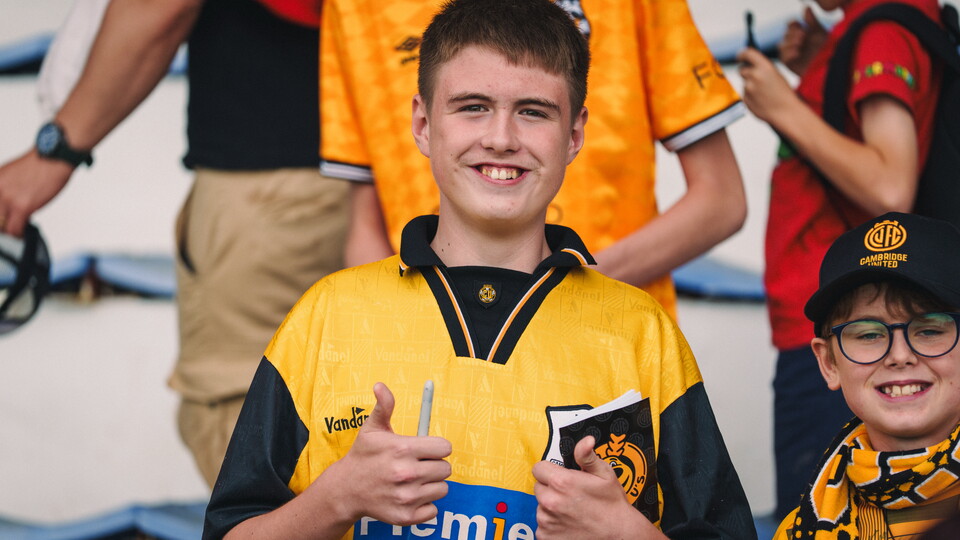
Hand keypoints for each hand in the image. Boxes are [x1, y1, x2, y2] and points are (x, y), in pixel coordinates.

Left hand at [0, 150, 73, 235]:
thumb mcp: (12, 173)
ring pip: (2, 226)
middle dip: (2, 222)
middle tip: (10, 224)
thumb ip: (6, 187)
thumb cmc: (41, 164)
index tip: (5, 217)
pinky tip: (23, 232)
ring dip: (10, 229)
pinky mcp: (22, 208)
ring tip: (17, 228)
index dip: (0, 213)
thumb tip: (6, 202)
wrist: (54, 158)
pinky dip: (18, 234)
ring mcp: (8, 199)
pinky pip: (14, 229)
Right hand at [320, 382, 451, 526]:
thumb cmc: (363, 456)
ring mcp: (407, 497)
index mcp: (402, 449)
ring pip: (442, 489)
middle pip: (446, 469)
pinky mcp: (406, 516)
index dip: (437, 447)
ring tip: (412, 481)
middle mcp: (407, 474)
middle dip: (434, 465)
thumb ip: (384, 406)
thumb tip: (380, 385)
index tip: (426, 449)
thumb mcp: (372, 428)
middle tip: (417, 465)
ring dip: (431, 485)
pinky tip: (409, 496)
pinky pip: (433, 510)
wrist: (346, 490)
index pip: (445, 448)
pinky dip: (425, 505)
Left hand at [532, 437, 664, 539]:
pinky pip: (542, 526)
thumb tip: (585, 441)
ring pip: (540, 507)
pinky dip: (552, 525)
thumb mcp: (604, 474)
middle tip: (570, 495)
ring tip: (572, 511)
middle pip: (539, 487)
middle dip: (551, 489)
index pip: (538, 468)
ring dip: (551, 507)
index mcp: (561, 483)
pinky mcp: (546, 537)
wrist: (619, 535)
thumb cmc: (612, 505)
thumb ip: (587, 456)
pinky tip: (569, 524)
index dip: (550, 470)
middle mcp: (550, 502)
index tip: (560, 476)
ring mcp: (547, 521)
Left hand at [736, 47, 801, 125]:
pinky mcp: (745, 99)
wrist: (786, 112)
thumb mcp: (776, 74)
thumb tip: (749, 63)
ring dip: (750, 85)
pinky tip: (762, 100)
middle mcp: (754, 75)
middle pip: (742, 69)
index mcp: (764, 66)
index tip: (740, 56)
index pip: (746, 53)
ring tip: (764, 93)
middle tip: (755, 77)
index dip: (742, 54)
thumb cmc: (783, 93)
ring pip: (744, 83)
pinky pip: (745, 94)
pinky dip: (751, 96)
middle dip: (747, 72)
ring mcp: (748, 88)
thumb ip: (762, 68)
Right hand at [778, 6, 827, 75]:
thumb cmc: (825, 51)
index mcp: (802, 33)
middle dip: (792, 34)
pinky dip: (789, 54)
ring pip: (782, 46)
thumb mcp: (820, 33)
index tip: (798, 24)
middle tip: (802, 36)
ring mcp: (791, 53)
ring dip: (790, 44)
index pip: (791, 25)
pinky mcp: (789, 64)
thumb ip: (812, 21)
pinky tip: (797, 54)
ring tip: (800, 45)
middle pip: (785, 35)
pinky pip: (783, 58)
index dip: (792, 24)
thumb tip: (806, 7)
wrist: (826, 67)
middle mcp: (795, 43)